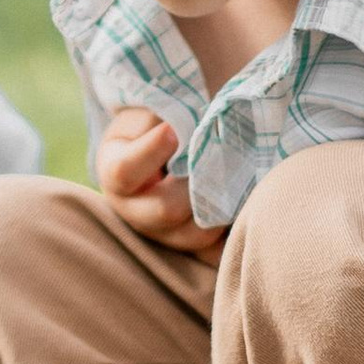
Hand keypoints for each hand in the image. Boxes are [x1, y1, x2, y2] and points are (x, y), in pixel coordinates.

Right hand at [95, 109, 226, 258]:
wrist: (177, 141)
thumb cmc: (165, 119)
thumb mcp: (156, 109)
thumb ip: (167, 114)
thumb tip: (195, 124)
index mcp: (115, 170)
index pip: (124, 170)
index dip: (151, 152)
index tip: (174, 131)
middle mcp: (133, 210)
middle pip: (165, 211)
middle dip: (197, 187)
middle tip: (218, 162)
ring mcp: (163, 234)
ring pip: (196, 236)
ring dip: (221, 209)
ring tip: (239, 181)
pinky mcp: (192, 249)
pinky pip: (217, 254)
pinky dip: (235, 234)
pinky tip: (248, 208)